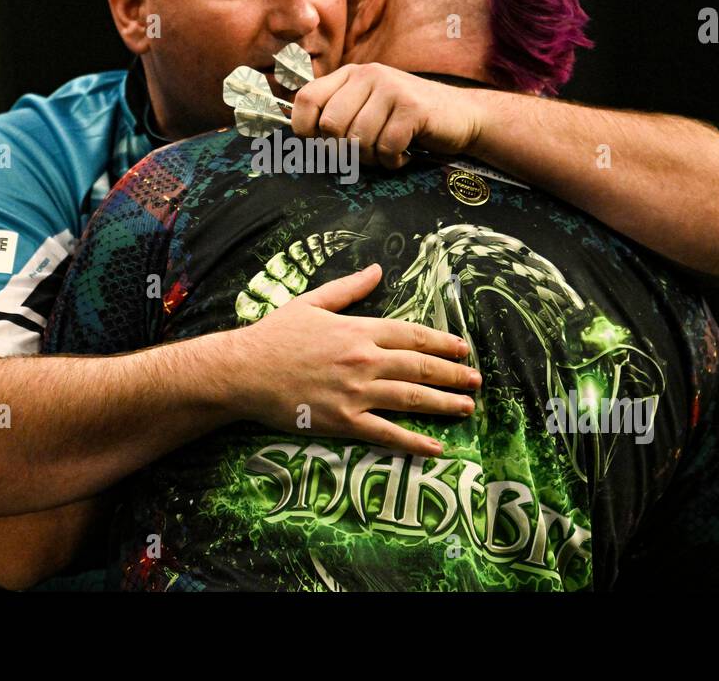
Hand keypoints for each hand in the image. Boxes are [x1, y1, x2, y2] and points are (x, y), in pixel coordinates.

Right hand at [227, 263, 479, 456]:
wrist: (243, 370)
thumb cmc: (274, 335)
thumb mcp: (312, 302)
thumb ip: (350, 289)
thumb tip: (378, 270)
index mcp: (359, 329)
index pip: (413, 335)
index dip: (443, 343)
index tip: (464, 349)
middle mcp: (364, 359)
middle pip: (420, 367)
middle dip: (453, 374)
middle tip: (476, 381)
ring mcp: (355, 392)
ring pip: (411, 399)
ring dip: (443, 403)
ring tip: (466, 408)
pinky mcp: (343, 421)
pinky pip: (386, 433)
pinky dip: (413, 442)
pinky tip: (435, 447)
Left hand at [291, 63, 482, 167]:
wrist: (462, 116)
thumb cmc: (407, 120)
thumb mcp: (368, 108)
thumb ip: (338, 114)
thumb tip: (301, 141)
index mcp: (349, 74)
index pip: (305, 99)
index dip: (305, 130)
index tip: (322, 146)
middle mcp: (367, 74)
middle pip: (330, 126)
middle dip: (344, 152)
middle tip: (365, 154)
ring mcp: (391, 88)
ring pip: (357, 140)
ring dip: (370, 159)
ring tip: (387, 153)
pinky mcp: (412, 107)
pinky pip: (385, 147)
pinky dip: (392, 160)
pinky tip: (404, 154)